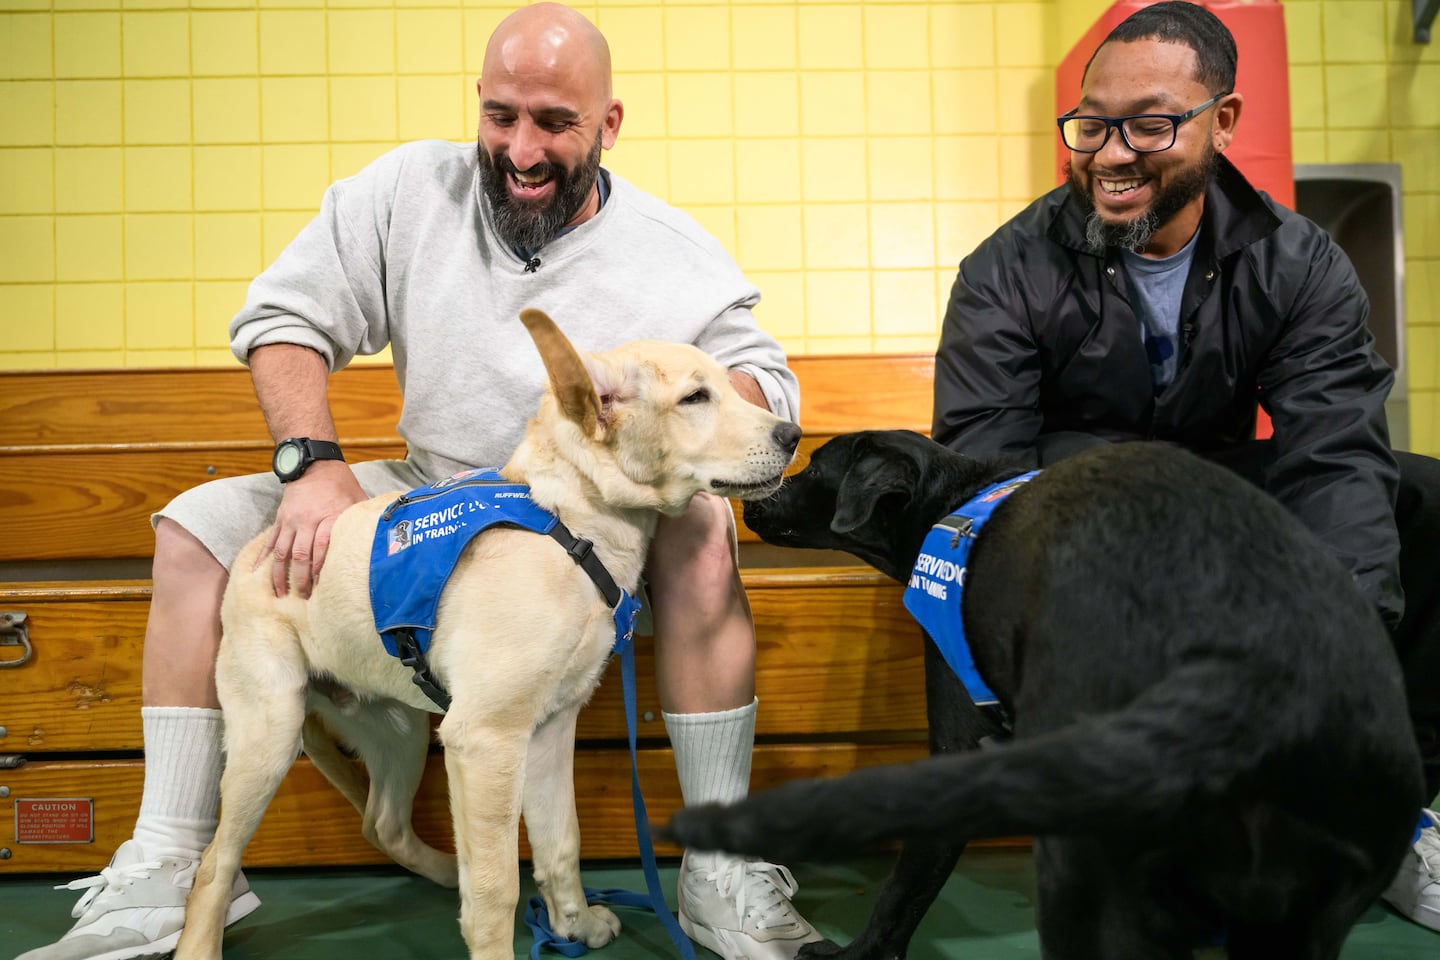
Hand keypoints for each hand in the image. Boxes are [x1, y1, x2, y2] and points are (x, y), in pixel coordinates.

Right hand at [257, 459, 366, 598]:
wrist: (315, 463)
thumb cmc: (341, 484)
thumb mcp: (357, 499)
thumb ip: (362, 520)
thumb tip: (382, 539)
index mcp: (329, 516)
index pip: (323, 547)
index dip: (321, 568)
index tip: (322, 586)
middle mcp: (307, 520)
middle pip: (301, 554)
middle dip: (300, 578)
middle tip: (303, 597)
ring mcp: (291, 520)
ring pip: (282, 552)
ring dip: (279, 574)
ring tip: (279, 593)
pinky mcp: (280, 519)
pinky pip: (270, 541)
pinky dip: (263, 558)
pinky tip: (257, 573)